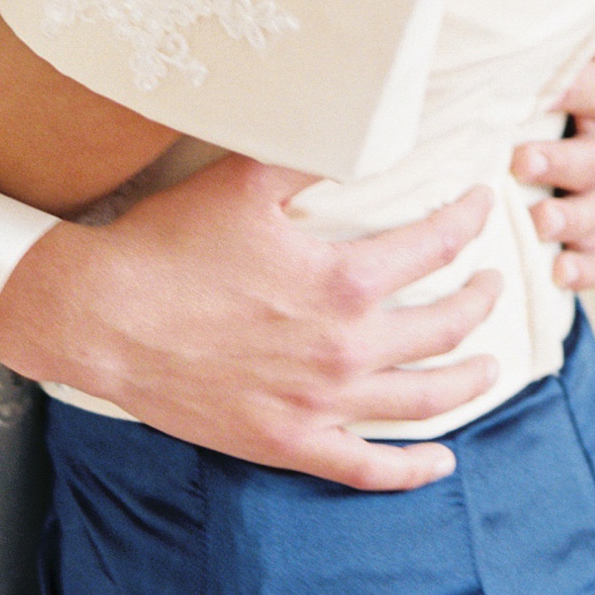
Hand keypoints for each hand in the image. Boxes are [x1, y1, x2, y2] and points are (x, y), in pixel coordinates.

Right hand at [0, 154, 502, 492]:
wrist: (101, 317)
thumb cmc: (169, 243)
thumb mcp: (244, 178)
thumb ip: (313, 153)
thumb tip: (364, 124)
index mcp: (345, 280)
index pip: (436, 244)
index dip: (467, 219)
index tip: (480, 205)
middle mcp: (347, 348)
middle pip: (446, 325)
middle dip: (481, 297)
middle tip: (493, 281)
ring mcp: (321, 405)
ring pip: (425, 399)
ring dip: (470, 378)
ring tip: (489, 362)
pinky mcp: (289, 444)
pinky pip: (370, 470)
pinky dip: (414, 470)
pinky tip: (442, 462)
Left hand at [513, 43, 594, 289]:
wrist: (498, 115)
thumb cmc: (507, 71)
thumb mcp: (517, 47)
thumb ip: (519, 36)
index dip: (583, 91)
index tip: (543, 91)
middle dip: (568, 162)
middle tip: (523, 161)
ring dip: (572, 216)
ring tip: (537, 221)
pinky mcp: (584, 232)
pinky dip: (586, 268)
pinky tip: (559, 272)